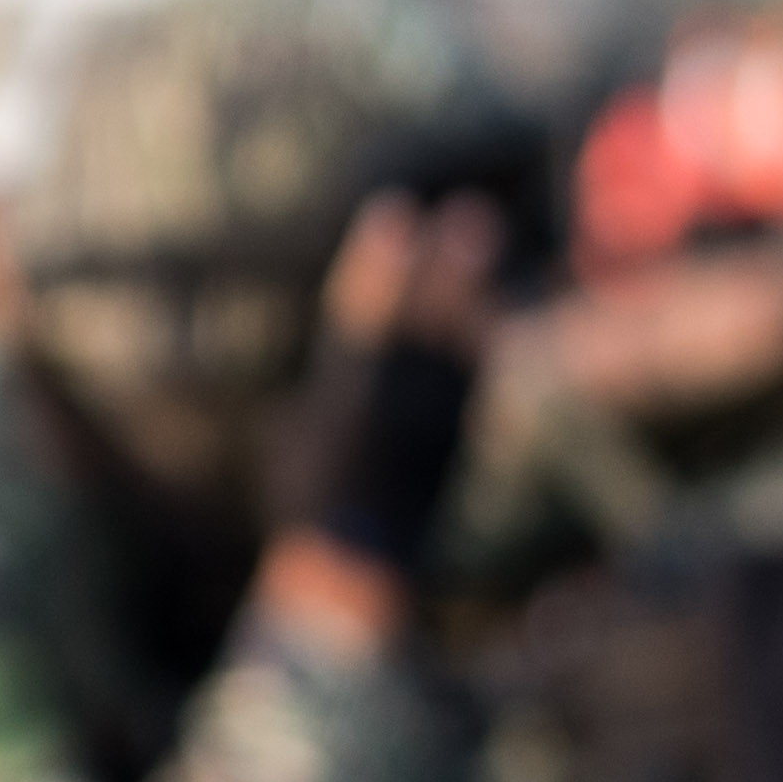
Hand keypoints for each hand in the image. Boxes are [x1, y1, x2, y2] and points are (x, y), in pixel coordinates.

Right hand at [270, 189, 504, 577]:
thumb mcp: (289, 447)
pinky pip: (472, 379)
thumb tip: (318, 384)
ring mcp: (427, 421)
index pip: (361, 312)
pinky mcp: (454, 440)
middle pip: (422, 317)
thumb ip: (311, 404)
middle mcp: (390, 404)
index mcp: (339, 398)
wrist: (355, 568)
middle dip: (442, 265)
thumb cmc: (306, 509)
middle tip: (464, 215)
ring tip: (484, 240)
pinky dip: (482, 343)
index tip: (392, 213)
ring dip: (471, 288)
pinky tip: (493, 314)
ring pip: (455, 341)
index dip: (378, 261)